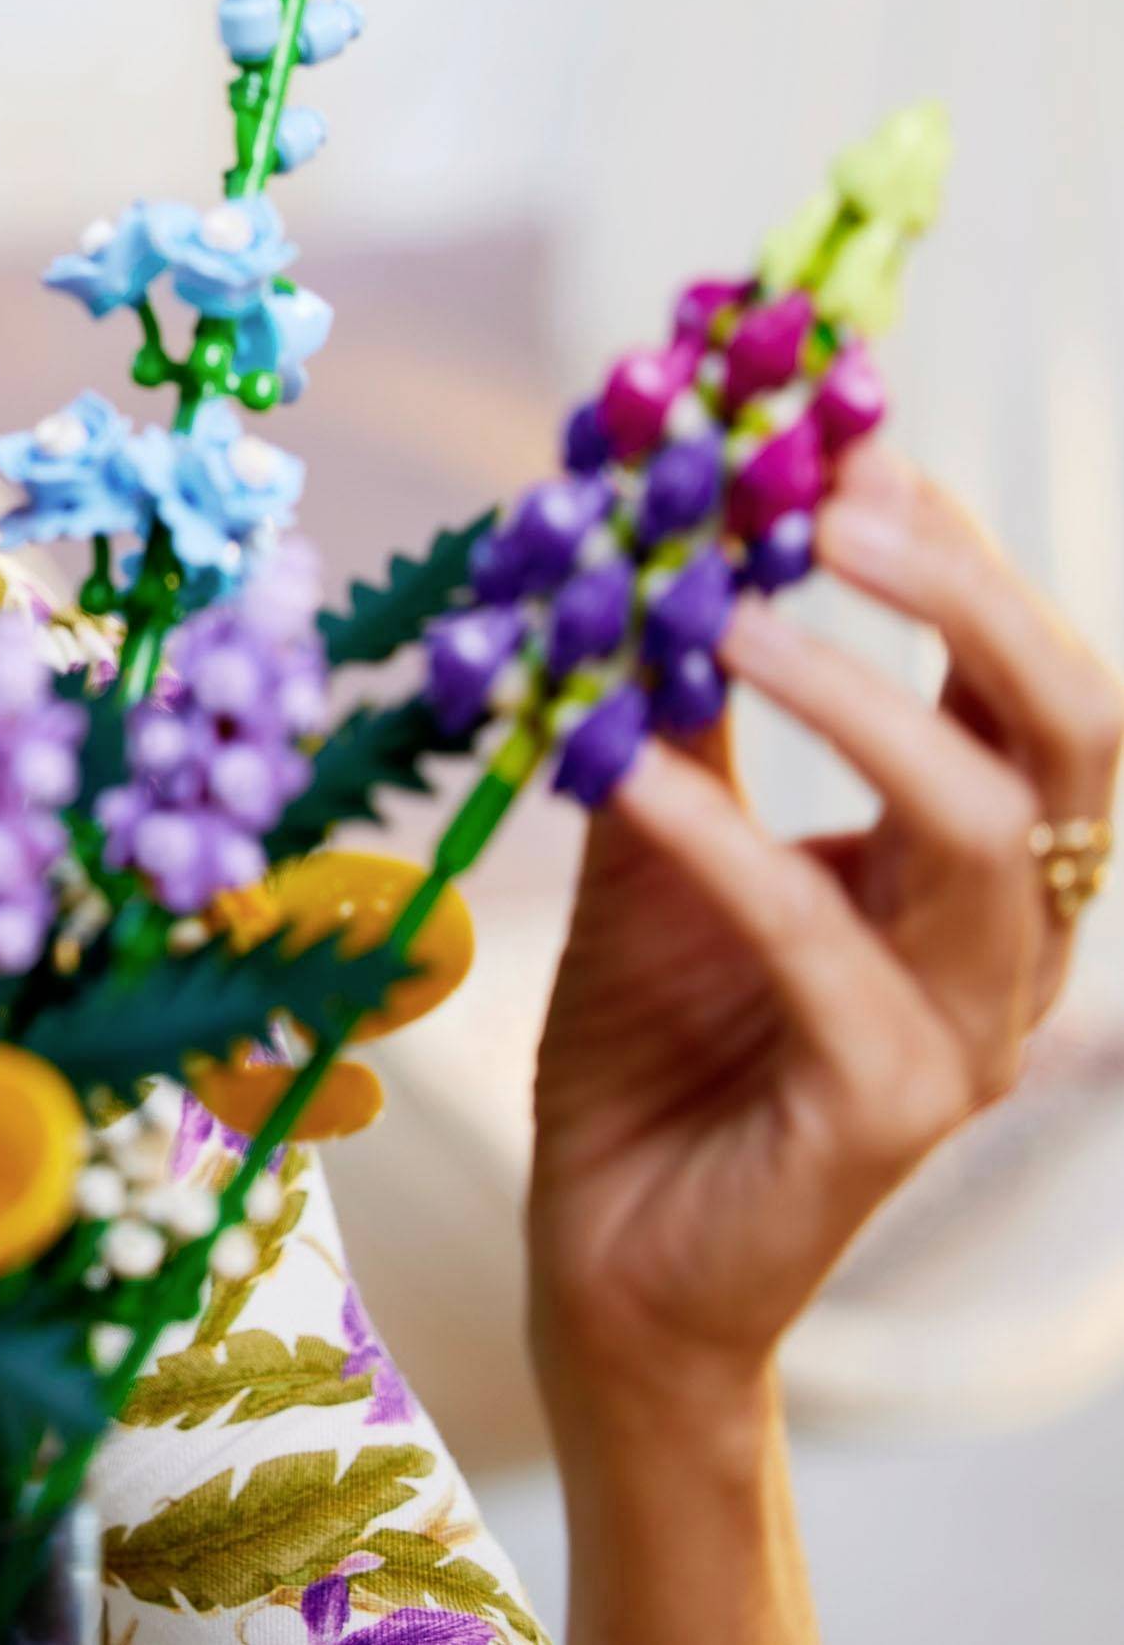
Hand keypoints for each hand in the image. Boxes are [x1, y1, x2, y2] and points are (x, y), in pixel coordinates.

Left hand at [527, 440, 1121, 1388]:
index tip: (835, 433)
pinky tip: (615, 762)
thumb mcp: (666, 826)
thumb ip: (681, 699)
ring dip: (849, 697)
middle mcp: (1010, 940)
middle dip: (962, 593)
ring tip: (715, 610)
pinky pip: (822, 944)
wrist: (612, 1246)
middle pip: (1067, 731)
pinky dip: (721, 832)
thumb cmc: (654, 1033)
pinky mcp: (886, 1110)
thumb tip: (653, 524)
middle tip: (829, 498)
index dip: (950, 546)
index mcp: (979, 861)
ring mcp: (968, 1032)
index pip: (1025, 673)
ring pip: (978, 828)